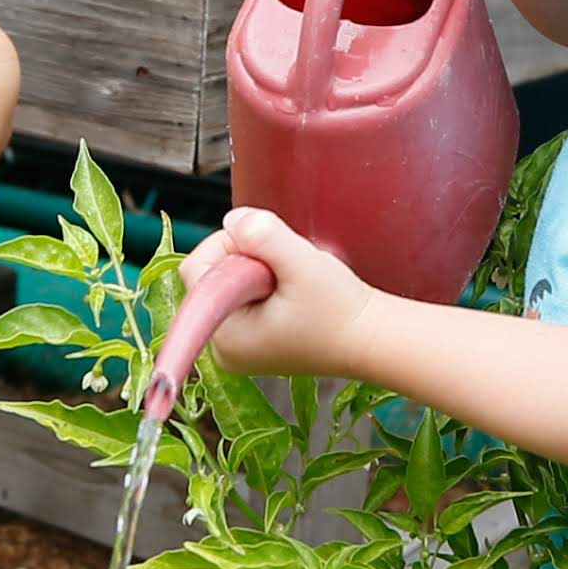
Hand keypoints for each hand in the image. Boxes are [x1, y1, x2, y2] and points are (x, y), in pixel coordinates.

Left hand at [191, 207, 385, 383]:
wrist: (370, 338)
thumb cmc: (342, 312)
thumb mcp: (303, 265)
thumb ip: (264, 236)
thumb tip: (233, 219)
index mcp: (226, 337)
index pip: (197, 269)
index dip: (230, 246)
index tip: (269, 253)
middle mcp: (223, 349)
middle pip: (211, 275)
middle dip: (247, 259)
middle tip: (287, 271)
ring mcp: (236, 348)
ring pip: (228, 283)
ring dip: (258, 270)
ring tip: (293, 284)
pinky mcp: (251, 342)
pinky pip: (241, 297)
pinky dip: (264, 284)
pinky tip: (291, 293)